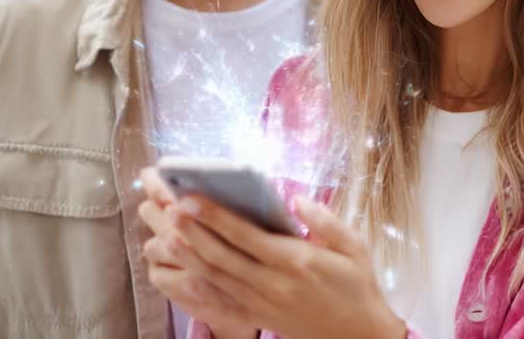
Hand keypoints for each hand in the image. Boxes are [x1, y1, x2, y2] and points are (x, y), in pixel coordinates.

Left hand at [154, 176, 404, 338]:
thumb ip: (324, 220)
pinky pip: (222, 298)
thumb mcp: (354, 247)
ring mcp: (262, 303)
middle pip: (222, 256)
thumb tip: (296, 198)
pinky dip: (199, 281)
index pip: (246, 236)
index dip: (215, 217)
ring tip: (166, 232)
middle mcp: (273, 283)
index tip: (192, 198)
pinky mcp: (258, 316)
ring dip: (188, 254)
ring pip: (216, 277)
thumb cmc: (356, 285)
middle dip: (193, 231)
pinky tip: (184, 267)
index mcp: (296, 261)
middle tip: (169, 208)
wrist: (357, 334)